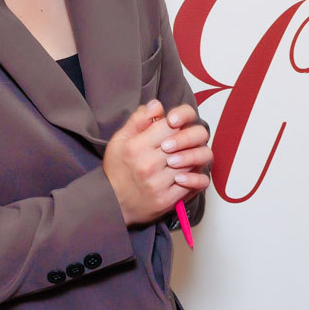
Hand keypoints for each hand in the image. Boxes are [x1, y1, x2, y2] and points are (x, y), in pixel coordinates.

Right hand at [105, 100, 210, 225]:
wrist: (111, 204)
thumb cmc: (117, 169)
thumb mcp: (120, 140)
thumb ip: (138, 119)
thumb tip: (158, 105)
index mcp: (137, 147)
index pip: (171, 124)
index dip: (180, 118)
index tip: (176, 123)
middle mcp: (148, 164)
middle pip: (185, 141)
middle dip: (190, 136)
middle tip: (185, 138)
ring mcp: (159, 183)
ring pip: (193, 160)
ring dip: (193, 155)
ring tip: (186, 154)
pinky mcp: (168, 200)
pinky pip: (195, 184)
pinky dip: (197, 175)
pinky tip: (189, 172)